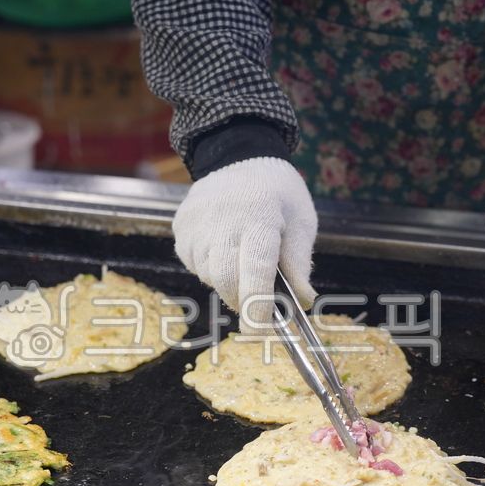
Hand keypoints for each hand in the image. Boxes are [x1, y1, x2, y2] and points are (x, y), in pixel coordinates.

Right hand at [173, 157, 317, 333]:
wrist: (238, 154)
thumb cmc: (277, 192)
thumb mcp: (301, 220)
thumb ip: (300, 262)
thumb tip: (303, 300)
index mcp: (260, 218)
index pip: (256, 269)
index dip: (257, 304)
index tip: (260, 330)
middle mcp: (223, 221)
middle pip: (225, 279)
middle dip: (241, 299)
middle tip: (257, 302)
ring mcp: (196, 224)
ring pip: (208, 274)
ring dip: (226, 281)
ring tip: (240, 258)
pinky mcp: (181, 227)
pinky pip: (193, 262)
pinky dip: (209, 266)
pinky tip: (222, 247)